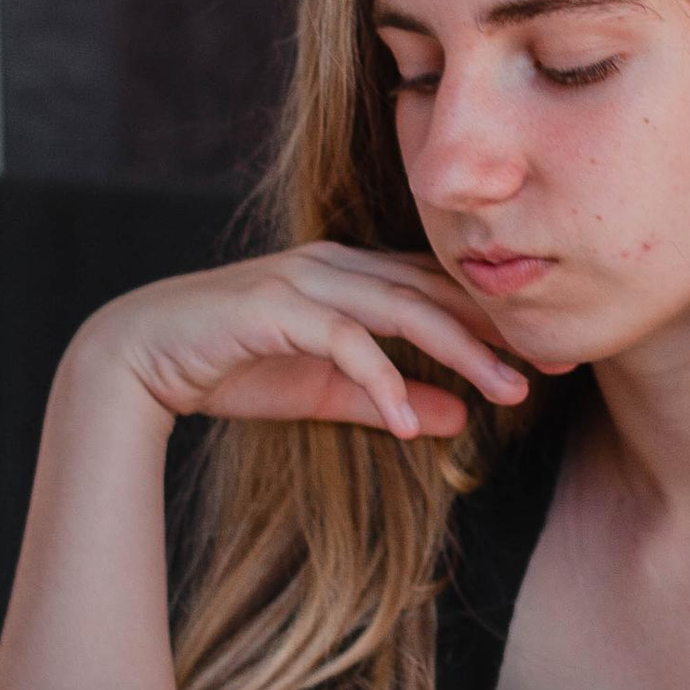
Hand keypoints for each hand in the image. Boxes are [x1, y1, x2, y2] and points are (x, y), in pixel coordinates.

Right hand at [75, 242, 528, 442]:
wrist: (135, 357)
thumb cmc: (229, 366)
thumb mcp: (323, 393)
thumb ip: (386, 399)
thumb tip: (456, 420)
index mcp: (349, 275)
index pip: (439, 290)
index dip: (496, 321)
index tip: (552, 357)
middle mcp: (334, 266)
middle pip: (435, 293)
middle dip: (498, 330)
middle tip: (555, 366)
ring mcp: (304, 281)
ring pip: (403, 309)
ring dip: (460, 351)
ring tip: (505, 392)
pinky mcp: (273, 307)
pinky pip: (344, 342)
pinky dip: (381, 381)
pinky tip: (408, 423)